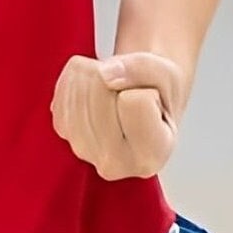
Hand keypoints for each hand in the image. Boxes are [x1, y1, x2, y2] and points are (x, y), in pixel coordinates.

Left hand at [50, 51, 186, 179]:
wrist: (142, 108)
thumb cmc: (160, 98)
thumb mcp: (170, 76)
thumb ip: (145, 69)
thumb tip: (104, 73)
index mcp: (149, 157)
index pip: (135, 102)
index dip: (145, 90)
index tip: (153, 103)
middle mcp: (113, 164)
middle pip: (101, 90)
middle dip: (117, 79)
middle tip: (131, 93)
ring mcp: (82, 148)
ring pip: (81, 86)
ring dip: (98, 75)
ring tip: (116, 92)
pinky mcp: (63, 130)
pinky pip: (66, 83)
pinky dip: (81, 76)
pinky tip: (97, 91)